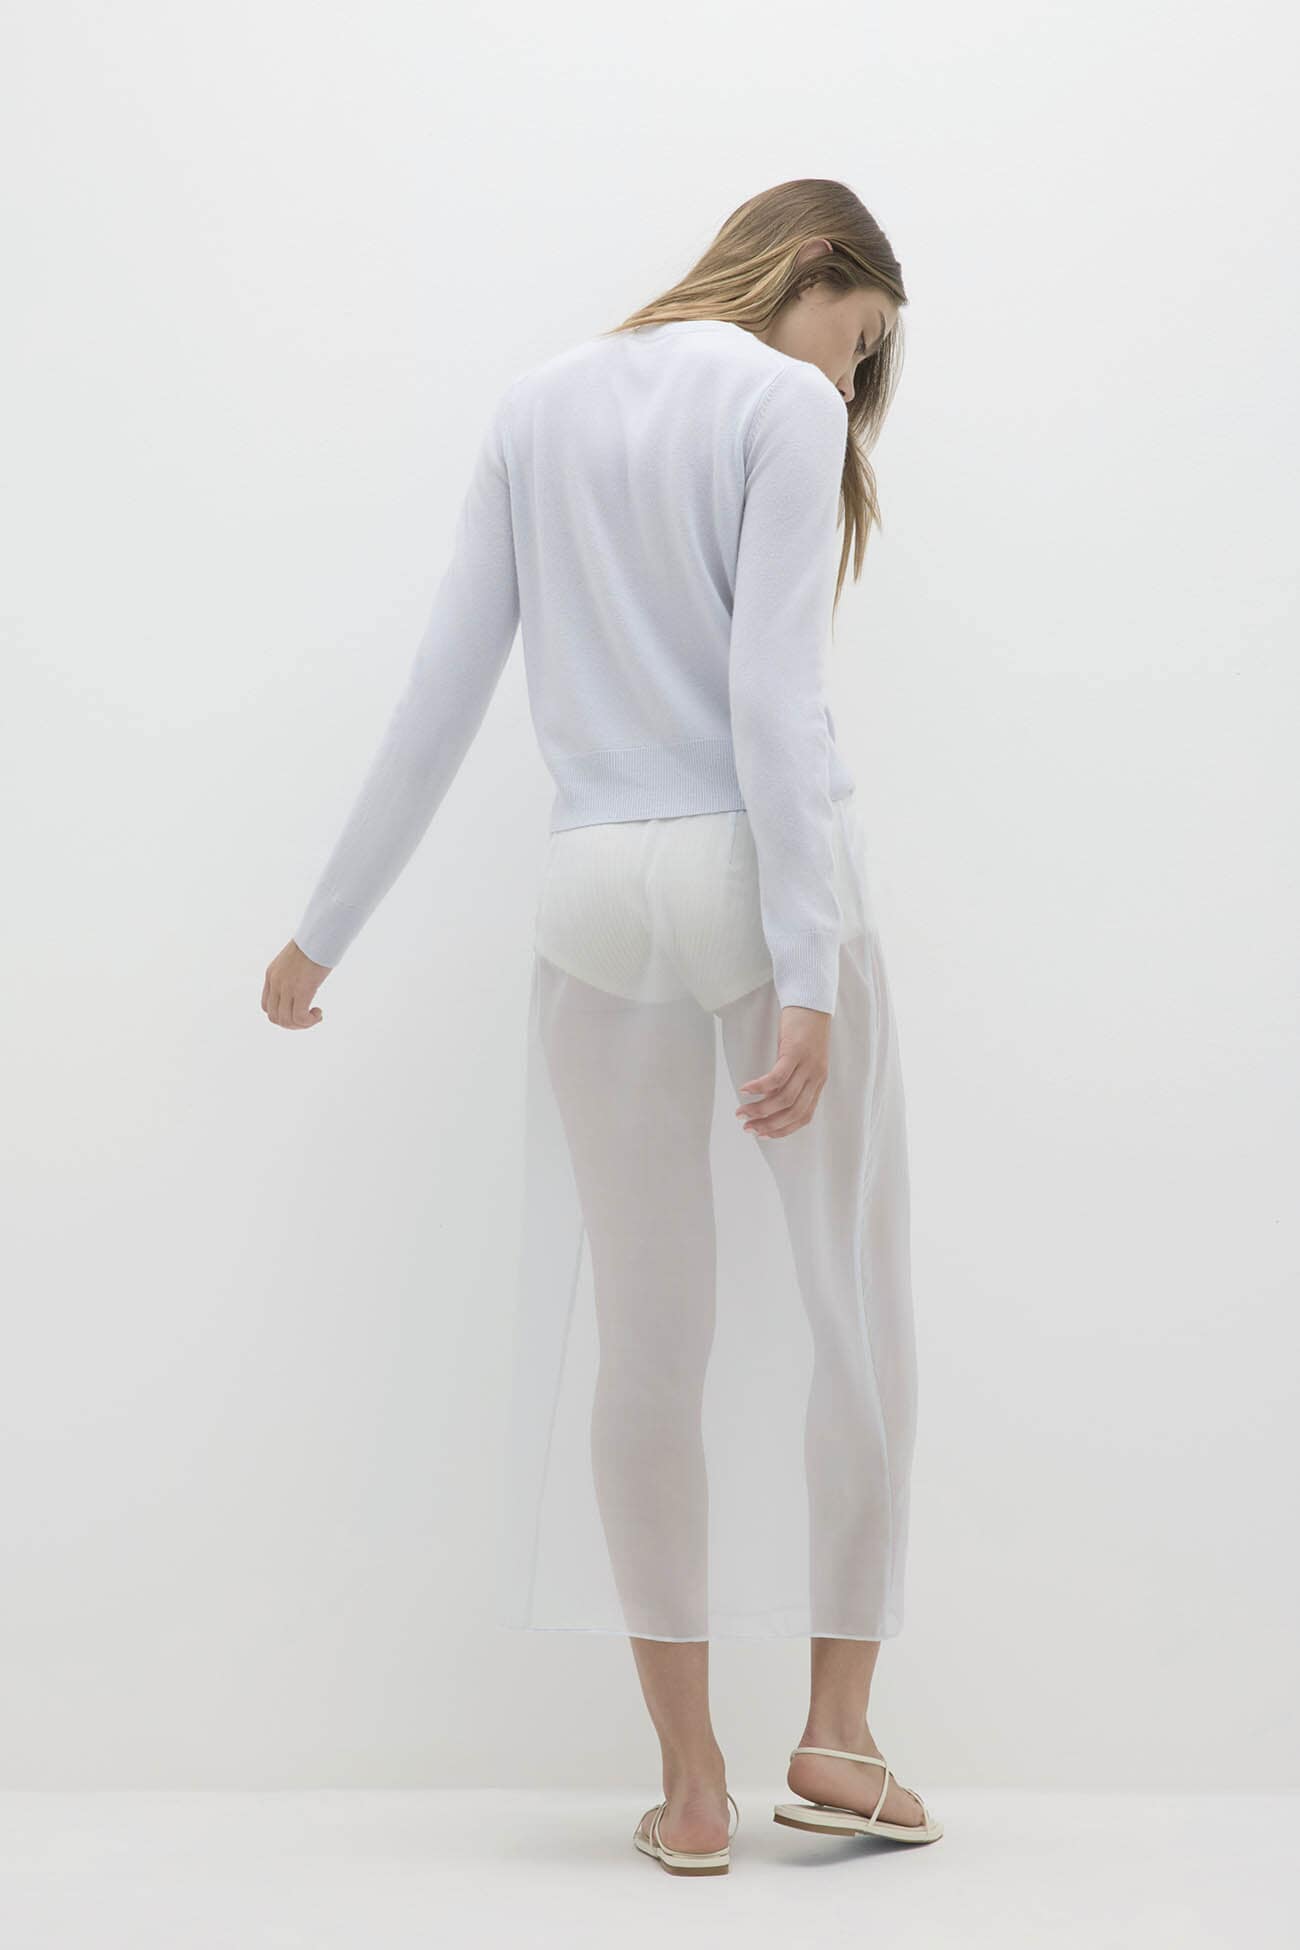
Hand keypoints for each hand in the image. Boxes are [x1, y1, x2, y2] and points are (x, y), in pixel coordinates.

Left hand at [262, 939, 329, 1029]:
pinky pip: (299, 1017)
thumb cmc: (314, 944)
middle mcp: (276, 982)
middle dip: (292, 1024)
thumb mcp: (295, 960)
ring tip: (315, 1016)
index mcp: (271, 975)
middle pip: (274, 1017)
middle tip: (308, 1018)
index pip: (266, 1006)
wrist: (320, 935)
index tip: (299, 1010)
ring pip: (286, 1020)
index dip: (282, 1014)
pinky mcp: (302, 990)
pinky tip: (319, 1013)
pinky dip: (309, 1021)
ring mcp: (287, 987)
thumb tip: (304, 981)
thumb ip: (293, 972)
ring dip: (302, 1024)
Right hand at [734, 1005, 830, 1137]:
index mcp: (818, 1082)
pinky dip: (759, 1087)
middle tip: (747, 1128)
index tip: (763, 1135)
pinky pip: (776, 1077)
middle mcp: (816, 1078)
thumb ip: (792, 1079)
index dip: (783, 1130)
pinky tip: (744, 1090)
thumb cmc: (803, 1030)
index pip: (803, 1116)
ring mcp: (807, 1066)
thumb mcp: (801, 1060)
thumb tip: (770, 1097)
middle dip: (768, 1124)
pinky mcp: (795, 1052)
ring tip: (741, 1112)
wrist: (812, 1001)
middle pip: (792, 1112)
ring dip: (760, 1109)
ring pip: (783, 1098)